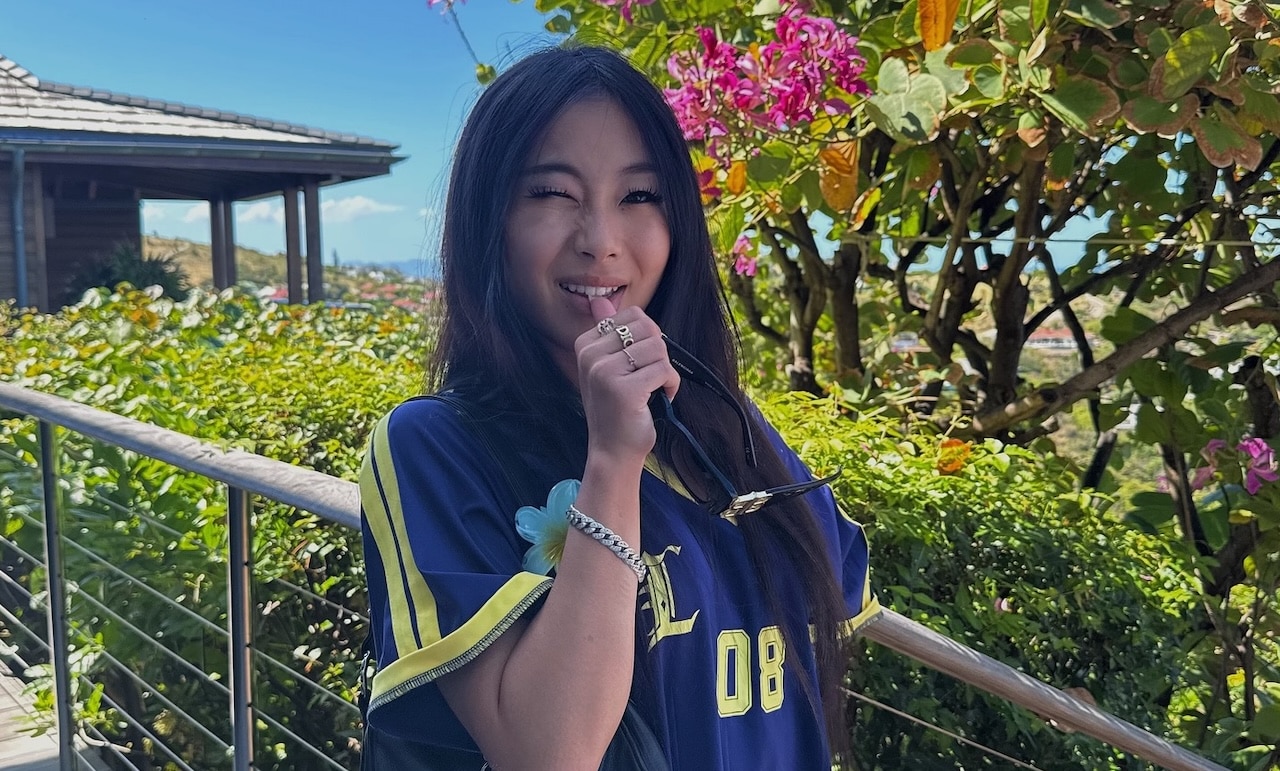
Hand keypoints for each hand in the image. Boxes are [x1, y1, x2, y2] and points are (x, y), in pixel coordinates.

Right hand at [575, 297, 679, 465]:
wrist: (613, 451)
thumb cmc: (615, 408)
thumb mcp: (606, 366)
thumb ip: (607, 331)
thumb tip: (601, 300)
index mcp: (585, 344)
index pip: (633, 316)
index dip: (646, 340)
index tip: (635, 365)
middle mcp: (591, 356)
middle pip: (648, 330)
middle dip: (658, 354)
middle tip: (647, 379)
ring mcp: (605, 373)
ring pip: (659, 349)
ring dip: (664, 371)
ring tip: (652, 391)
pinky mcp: (625, 390)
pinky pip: (665, 370)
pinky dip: (671, 386)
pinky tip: (660, 399)